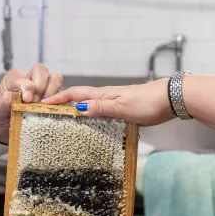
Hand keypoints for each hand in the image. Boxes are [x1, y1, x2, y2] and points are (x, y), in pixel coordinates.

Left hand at [0, 63, 63, 143]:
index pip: (25, 76)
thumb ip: (3, 102)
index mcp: (15, 77)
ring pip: (55, 79)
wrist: (4, 126)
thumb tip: (9, 97)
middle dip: (41, 87)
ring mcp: (44, 87)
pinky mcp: (53, 98)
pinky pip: (62, 94)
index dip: (27, 87)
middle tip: (35, 103)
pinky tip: (51, 112)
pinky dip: (59, 102)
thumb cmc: (0, 113)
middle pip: (42, 71)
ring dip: (52, 93)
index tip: (27, 100)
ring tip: (43, 108)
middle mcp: (31, 78)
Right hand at [43, 79, 174, 125]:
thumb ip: (100, 107)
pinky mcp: (126, 107)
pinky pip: (103, 108)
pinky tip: (94, 121)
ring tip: (66, 117)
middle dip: (64, 101)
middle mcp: (107, 95)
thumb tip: (77, 108)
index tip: (43, 104)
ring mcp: (117, 100)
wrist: (171, 98)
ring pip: (92, 102)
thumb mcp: (121, 107)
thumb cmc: (147, 103)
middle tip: (50, 110)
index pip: (75, 94)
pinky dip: (93, 112)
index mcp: (104, 94)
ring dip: (78, 107)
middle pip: (81, 96)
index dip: (59, 99)